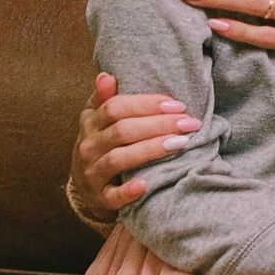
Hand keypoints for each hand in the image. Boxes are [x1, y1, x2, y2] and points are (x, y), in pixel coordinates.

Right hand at [70, 71, 200, 222]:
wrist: (85, 189)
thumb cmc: (101, 146)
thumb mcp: (97, 121)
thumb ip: (104, 99)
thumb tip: (107, 75)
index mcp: (89, 123)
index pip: (115, 107)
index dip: (146, 104)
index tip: (176, 104)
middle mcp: (88, 146)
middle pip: (122, 131)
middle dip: (158, 125)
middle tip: (189, 123)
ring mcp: (92, 173)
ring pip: (119, 159)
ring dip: (151, 150)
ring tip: (180, 143)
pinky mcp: (99, 198)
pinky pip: (112, 196)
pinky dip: (128, 191)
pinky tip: (146, 184)